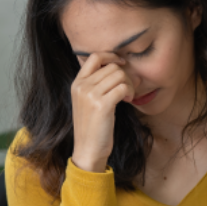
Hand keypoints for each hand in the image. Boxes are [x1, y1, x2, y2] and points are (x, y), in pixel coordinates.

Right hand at [71, 53, 134, 172]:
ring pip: (119, 75)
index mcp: (77, 83)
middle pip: (112, 67)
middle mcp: (82, 86)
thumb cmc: (92, 127)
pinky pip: (122, 87)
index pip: (95, 56)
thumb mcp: (88, 102)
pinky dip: (129, 92)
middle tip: (129, 89)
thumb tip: (120, 67)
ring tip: (128, 96)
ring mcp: (90, 95)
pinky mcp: (102, 105)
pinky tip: (127, 101)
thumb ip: (97, 84)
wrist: (87, 150)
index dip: (111, 55)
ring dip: (129, 85)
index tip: (122, 63)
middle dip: (126, 76)